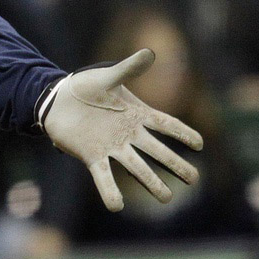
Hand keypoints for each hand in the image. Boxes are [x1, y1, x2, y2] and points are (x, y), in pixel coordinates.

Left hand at [41, 49, 204, 211]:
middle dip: (175, 164)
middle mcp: (128, 134)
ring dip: (151, 182)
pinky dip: (109, 191)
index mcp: (136, 114)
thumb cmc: (87, 86)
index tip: (200, 144)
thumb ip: (129, 68)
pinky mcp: (92, 156)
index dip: (183, 133)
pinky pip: (104, 177)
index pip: (166, 124)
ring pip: (136, 167)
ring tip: (166, 198)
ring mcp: (112, 147)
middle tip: (194, 179)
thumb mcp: (109, 76)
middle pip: (157, 151)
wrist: (58, 100)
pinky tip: (117, 206)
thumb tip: (149, 52)